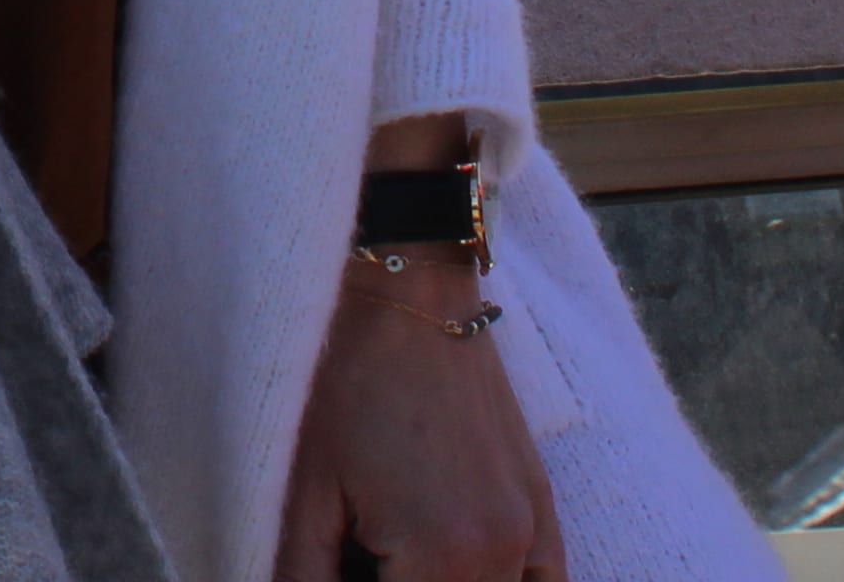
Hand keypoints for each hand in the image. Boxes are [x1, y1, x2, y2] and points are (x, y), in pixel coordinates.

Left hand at [281, 246, 558, 581]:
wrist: (408, 291)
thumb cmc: (345, 381)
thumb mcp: (302, 491)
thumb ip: (301, 575)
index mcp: (445, 556)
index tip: (331, 560)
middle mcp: (504, 552)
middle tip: (352, 548)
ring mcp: (532, 529)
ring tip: (390, 556)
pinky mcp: (541, 504)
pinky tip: (450, 572)